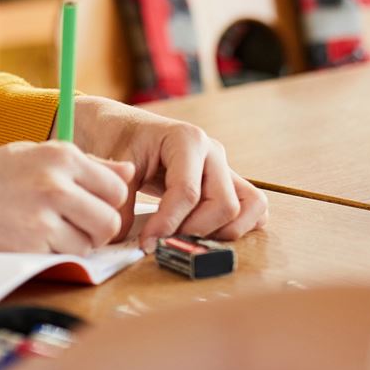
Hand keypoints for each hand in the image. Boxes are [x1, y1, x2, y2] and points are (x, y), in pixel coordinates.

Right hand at [0, 144, 135, 252]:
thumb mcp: (34, 155)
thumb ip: (85, 165)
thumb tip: (130, 172)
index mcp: (61, 155)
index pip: (116, 187)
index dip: (108, 202)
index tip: (90, 208)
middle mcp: (56, 182)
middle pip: (111, 220)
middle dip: (99, 229)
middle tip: (75, 227)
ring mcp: (43, 215)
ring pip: (91, 243)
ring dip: (78, 244)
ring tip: (50, 233)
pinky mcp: (30, 245)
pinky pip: (66, 258)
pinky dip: (56, 255)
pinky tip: (33, 240)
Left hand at [73, 99, 267, 245]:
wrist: (123, 126)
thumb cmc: (121, 140)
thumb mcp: (115, 164)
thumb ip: (121, 200)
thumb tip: (124, 236)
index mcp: (187, 140)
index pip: (188, 192)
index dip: (168, 224)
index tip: (148, 243)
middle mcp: (213, 152)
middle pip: (224, 205)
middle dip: (194, 231)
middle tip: (165, 240)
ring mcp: (225, 167)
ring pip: (250, 207)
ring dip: (222, 231)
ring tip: (187, 236)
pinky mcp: (229, 182)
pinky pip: (254, 208)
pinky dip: (239, 226)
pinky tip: (205, 233)